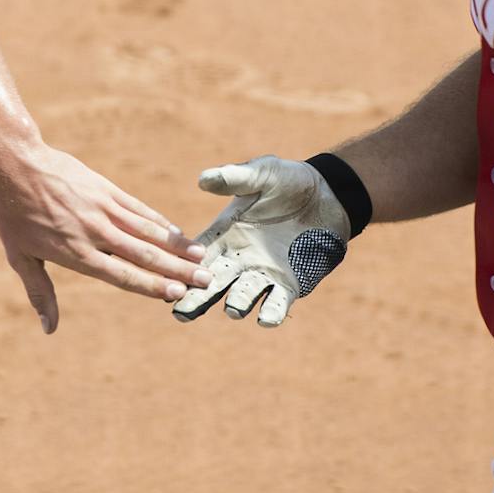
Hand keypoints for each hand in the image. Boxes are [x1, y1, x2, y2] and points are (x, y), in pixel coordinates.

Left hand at [0, 139, 207, 333]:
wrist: (16, 164)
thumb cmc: (13, 215)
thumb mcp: (20, 258)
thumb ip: (40, 293)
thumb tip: (49, 329)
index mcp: (77, 254)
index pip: (122, 274)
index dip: (151, 285)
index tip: (176, 293)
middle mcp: (96, 233)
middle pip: (144, 255)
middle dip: (178, 269)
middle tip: (205, 280)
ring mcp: (104, 209)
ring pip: (148, 231)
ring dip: (177, 245)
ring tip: (202, 257)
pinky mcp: (107, 190)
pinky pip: (139, 209)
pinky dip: (160, 222)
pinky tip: (177, 232)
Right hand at [171, 156, 350, 327]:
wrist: (329, 195)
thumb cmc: (290, 180)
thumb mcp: (263, 173)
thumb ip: (235, 177)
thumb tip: (203, 179)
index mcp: (225, 233)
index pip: (197, 253)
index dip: (180, 264)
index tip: (164, 276)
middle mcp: (239, 258)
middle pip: (211, 281)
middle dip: (196, 296)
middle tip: (181, 311)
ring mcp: (263, 273)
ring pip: (243, 294)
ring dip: (237, 302)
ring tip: (233, 309)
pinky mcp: (290, 283)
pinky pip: (277, 302)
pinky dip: (272, 311)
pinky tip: (267, 319)